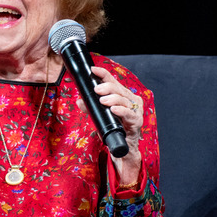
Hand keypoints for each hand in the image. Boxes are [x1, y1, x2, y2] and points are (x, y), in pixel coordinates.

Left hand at [76, 66, 143, 183]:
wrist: (123, 146)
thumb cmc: (114, 127)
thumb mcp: (99, 115)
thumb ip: (90, 107)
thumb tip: (80, 101)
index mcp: (123, 95)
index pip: (113, 81)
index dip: (103, 74)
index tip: (93, 70)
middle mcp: (131, 100)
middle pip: (119, 89)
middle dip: (107, 87)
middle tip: (97, 90)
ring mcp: (135, 110)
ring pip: (124, 100)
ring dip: (113, 99)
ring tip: (103, 101)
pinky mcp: (137, 121)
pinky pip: (130, 114)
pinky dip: (121, 111)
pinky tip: (114, 110)